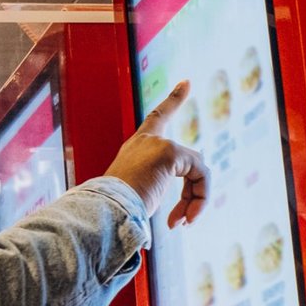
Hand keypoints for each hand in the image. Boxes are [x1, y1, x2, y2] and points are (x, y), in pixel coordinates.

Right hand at [103, 81, 209, 226]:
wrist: (105, 209)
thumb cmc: (114, 209)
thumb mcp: (134, 196)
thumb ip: (149, 194)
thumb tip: (153, 219)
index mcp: (135, 148)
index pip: (157, 118)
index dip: (173, 100)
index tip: (187, 82)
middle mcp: (146, 141)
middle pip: (190, 159)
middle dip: (197, 193)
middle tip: (184, 222)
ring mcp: (158, 144)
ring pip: (197, 171)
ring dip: (195, 202)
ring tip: (182, 223)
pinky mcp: (168, 152)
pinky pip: (200, 174)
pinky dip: (199, 199)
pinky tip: (183, 218)